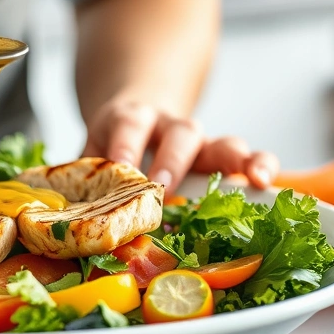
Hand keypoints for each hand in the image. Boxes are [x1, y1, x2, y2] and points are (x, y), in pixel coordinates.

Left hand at [82, 98, 278, 194]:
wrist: (133, 116)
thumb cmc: (112, 144)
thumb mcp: (91, 150)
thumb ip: (84, 178)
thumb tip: (68, 216)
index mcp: (130, 119)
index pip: (128, 126)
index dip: (126, 146)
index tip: (123, 168)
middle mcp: (168, 126)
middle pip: (180, 133)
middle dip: (174, 159)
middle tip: (164, 185)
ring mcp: (199, 140)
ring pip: (220, 142)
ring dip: (234, 161)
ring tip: (249, 180)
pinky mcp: (220, 155)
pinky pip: (246, 156)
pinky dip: (260, 165)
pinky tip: (265, 181)